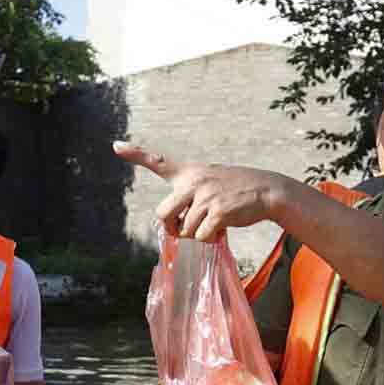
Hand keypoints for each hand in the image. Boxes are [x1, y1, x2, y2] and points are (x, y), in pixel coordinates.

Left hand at [116, 142, 284, 241]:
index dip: (136, 154)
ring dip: (197, 234)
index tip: (116, 145)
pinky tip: (222, 228)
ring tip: (213, 222)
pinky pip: (201, 236)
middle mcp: (194, 182)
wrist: (267, 190)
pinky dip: (210, 239)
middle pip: (163, 214)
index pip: (158, 162)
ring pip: (184, 230)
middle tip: (187, 226)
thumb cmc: (234, 190)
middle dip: (173, 227)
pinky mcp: (219, 212)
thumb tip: (174, 229)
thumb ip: (188, 198)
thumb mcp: (209, 182)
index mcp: (189, 173)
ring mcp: (206, 196)